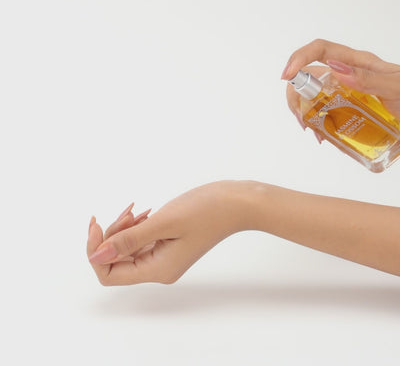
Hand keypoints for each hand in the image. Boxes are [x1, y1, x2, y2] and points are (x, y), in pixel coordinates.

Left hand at [87, 180, 247, 285]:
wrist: (236, 203)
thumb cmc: (206, 211)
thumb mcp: (163, 223)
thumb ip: (128, 240)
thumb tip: (96, 257)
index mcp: (158, 270)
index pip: (110, 274)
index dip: (97, 250)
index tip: (97, 223)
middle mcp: (159, 269)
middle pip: (117, 260)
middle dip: (113, 233)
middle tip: (128, 212)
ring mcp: (164, 257)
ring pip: (127, 248)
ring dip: (125, 227)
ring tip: (138, 210)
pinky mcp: (168, 244)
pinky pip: (140, 240)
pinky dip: (136, 225)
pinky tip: (145, 212)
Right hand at [281, 39, 399, 139]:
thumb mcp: (396, 86)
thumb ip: (369, 78)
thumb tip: (334, 70)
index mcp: (356, 63)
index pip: (319, 50)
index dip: (299, 58)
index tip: (287, 76)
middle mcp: (345, 76)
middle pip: (307, 76)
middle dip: (295, 94)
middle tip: (301, 117)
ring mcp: (343, 94)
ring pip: (310, 97)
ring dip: (303, 113)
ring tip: (312, 130)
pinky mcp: (344, 111)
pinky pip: (322, 115)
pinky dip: (316, 125)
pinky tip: (323, 136)